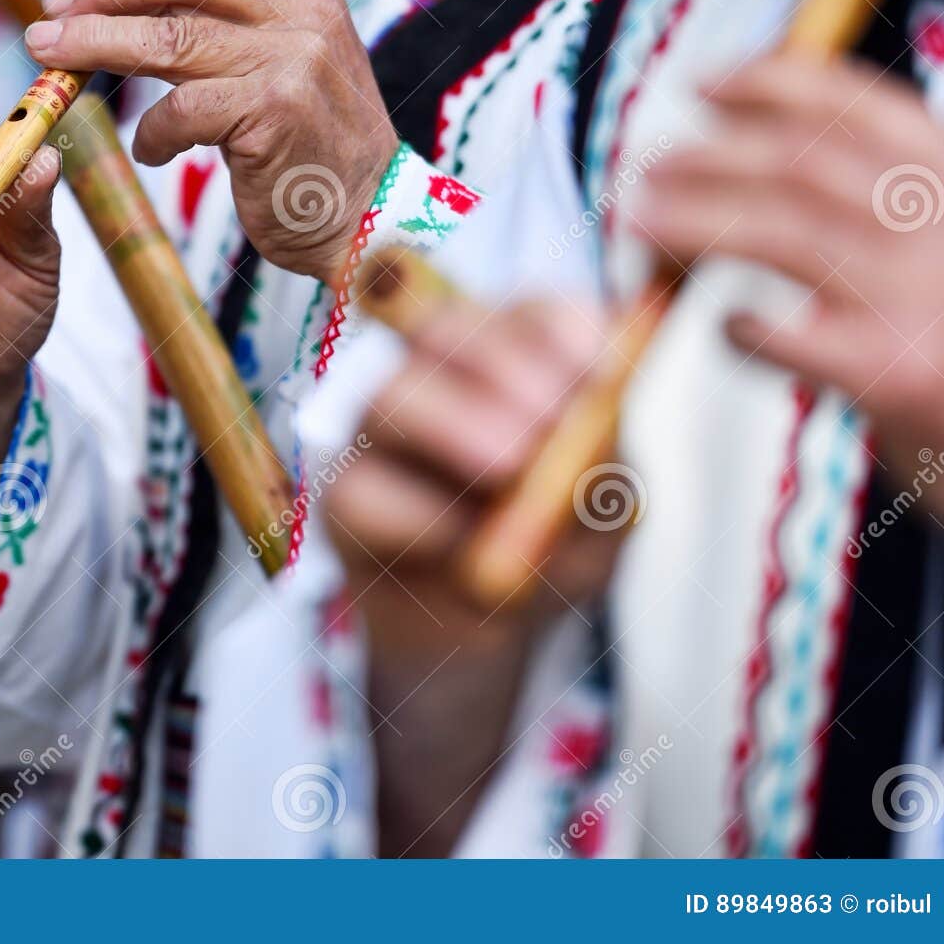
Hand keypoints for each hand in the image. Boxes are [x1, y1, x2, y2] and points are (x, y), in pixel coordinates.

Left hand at [28, 0, 398, 285]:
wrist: (371, 220)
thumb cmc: (311, 150)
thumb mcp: (282, 66)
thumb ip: (228, 25)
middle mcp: (304, 11)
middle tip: (53, 12)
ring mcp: (293, 59)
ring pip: (167, 36)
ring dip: (96, 44)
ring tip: (53, 58)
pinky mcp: (274, 113)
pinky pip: (181, 111)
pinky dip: (151, 133)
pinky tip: (149, 151)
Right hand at [323, 299, 618, 854]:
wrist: (483, 631)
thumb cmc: (547, 551)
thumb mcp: (599, 515)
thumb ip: (600, 472)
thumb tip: (594, 433)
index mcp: (511, 357)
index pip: (530, 313)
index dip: (559, 328)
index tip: (600, 369)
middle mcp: (436, 375)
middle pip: (443, 328)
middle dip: (501, 365)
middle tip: (552, 420)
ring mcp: (380, 432)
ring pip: (389, 395)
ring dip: (454, 423)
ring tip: (512, 466)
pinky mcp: (343, 500)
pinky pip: (362, 490)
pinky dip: (419, 513)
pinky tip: (463, 537)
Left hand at [637, 56, 943, 524]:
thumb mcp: (938, 237)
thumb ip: (870, 192)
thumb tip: (731, 143)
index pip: (858, 104)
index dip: (769, 84)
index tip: (699, 83)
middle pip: (805, 164)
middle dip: (711, 157)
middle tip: (645, 168)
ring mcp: (921, 297)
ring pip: (786, 234)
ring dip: (698, 219)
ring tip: (638, 222)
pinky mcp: (897, 374)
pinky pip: (791, 336)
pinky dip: (740, 326)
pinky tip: (720, 326)